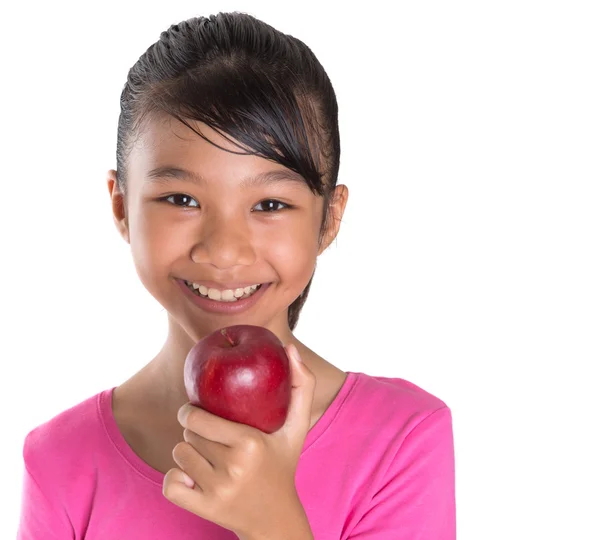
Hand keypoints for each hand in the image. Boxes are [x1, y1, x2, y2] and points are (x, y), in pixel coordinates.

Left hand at [163, 343, 315, 538]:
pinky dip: (176, 479)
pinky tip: (192, 477)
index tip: (196, 412)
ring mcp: (217, 491)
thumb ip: (301, 385)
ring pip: (179, 457)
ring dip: (186, 453)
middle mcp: (232, 468)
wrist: (276, 519)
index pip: (198, 419)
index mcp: (250, 444)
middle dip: (194, 433)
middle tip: (209, 435)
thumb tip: (288, 348)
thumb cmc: (283, 464)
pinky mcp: (204, 510)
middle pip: (188, 437)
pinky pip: (170, 485)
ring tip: (205, 454)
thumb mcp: (297, 427)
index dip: (190, 412)